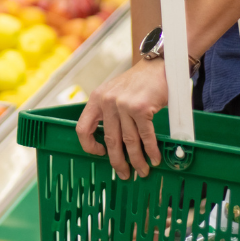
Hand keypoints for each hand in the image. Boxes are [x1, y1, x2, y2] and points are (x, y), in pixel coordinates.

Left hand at [75, 58, 167, 178]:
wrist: (157, 66)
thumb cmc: (137, 83)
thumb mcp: (114, 93)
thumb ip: (108, 113)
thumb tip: (111, 144)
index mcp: (96, 99)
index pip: (83, 128)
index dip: (89, 146)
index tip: (100, 154)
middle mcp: (107, 101)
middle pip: (109, 140)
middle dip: (117, 161)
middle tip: (124, 174)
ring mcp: (123, 104)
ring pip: (128, 141)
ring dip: (136, 160)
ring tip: (142, 171)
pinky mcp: (140, 107)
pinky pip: (145, 136)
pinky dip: (150, 150)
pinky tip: (154, 158)